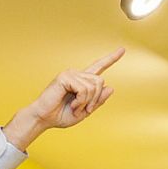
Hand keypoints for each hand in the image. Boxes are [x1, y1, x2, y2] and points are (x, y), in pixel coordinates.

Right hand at [5, 49, 124, 146]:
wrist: (44, 118)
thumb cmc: (61, 115)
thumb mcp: (85, 111)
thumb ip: (98, 101)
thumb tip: (111, 87)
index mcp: (82, 82)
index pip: (99, 67)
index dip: (111, 58)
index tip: (122, 49)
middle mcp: (77, 74)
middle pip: (100, 81)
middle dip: (96, 99)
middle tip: (85, 109)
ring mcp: (70, 74)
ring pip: (93, 86)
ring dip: (87, 102)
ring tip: (75, 107)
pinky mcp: (65, 77)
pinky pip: (84, 89)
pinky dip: (81, 100)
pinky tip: (72, 104)